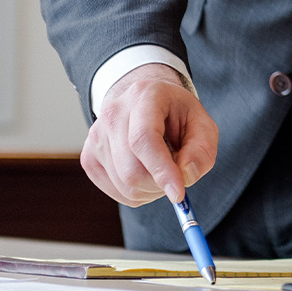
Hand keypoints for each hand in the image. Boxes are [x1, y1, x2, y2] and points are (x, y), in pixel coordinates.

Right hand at [80, 63, 218, 206]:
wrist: (146, 104)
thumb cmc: (177, 115)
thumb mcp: (202, 125)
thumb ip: (201, 150)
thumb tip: (185, 175)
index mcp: (144, 96)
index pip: (144, 139)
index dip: (161, 170)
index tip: (179, 194)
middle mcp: (113, 113)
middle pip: (132, 169)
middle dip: (160, 185)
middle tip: (177, 177)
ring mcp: (96, 135)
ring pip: (124, 186)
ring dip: (151, 189)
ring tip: (162, 168)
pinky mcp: (89, 156)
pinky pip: (115, 192)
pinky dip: (137, 193)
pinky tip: (146, 173)